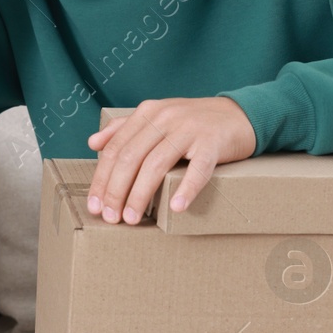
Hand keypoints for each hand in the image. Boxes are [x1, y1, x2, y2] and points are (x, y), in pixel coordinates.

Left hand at [84, 97, 256, 224]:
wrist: (239, 115)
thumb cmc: (193, 123)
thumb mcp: (157, 118)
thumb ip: (125, 128)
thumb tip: (92, 143)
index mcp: (148, 113)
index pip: (115, 149)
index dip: (102, 178)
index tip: (94, 205)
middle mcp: (165, 118)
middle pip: (131, 158)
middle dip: (116, 191)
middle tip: (111, 218)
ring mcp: (189, 130)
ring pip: (156, 164)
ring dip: (140, 195)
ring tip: (132, 219)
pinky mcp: (213, 143)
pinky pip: (198, 169)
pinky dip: (186, 189)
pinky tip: (176, 207)